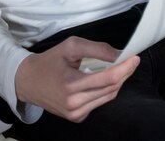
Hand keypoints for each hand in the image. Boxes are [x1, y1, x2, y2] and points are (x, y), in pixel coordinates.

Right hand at [15, 36, 139, 122]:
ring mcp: (76, 113)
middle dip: (124, 73)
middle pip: (111, 88)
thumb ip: (96, 48)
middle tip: (130, 60)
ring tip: (119, 67)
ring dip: (117, 82)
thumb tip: (118, 54)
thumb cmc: (50, 61)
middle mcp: (74, 103)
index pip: (107, 78)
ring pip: (108, 97)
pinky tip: (103, 80)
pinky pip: (99, 102)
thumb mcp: (71, 46)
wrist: (28, 81)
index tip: (135, 58)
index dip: (124, 68)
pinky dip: (106, 90)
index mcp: (71, 84)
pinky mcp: (76, 117)